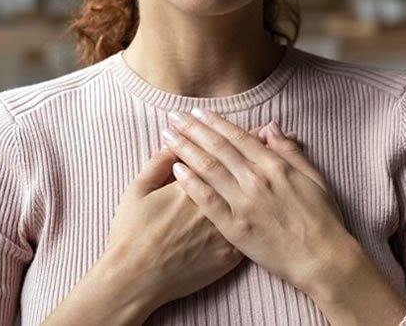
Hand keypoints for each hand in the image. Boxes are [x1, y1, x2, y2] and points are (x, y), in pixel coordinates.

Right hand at [102, 123, 270, 310]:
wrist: (135, 280)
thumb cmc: (131, 234)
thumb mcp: (137, 190)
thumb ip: (158, 163)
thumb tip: (175, 141)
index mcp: (192, 184)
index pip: (220, 153)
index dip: (237, 137)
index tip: (250, 125)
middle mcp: (214, 205)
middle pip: (241, 172)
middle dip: (255, 151)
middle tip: (266, 132)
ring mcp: (225, 232)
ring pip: (252, 200)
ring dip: (264, 178)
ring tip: (273, 161)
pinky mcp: (229, 256)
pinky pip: (252, 232)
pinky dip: (262, 214)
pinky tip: (268, 203)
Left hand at [161, 109, 346, 292]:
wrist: (322, 259)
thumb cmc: (322, 219)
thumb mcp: (313, 177)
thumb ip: (289, 150)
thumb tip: (270, 126)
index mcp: (275, 166)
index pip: (237, 137)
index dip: (214, 122)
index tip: (196, 112)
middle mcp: (256, 180)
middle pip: (217, 147)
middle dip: (193, 129)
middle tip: (173, 117)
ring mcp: (244, 203)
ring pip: (208, 169)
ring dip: (186, 149)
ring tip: (167, 136)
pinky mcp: (235, 228)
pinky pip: (208, 201)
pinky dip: (191, 184)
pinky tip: (176, 170)